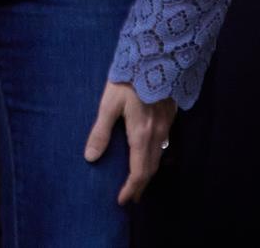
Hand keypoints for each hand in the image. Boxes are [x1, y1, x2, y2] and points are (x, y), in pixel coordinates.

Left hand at [84, 81, 176, 204]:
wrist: (156, 58)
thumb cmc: (128, 80)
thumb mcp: (108, 104)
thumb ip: (100, 131)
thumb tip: (90, 158)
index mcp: (141, 135)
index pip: (138, 172)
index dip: (131, 189)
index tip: (121, 201)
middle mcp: (157, 135)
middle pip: (151, 168)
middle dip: (140, 186)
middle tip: (131, 198)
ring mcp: (166, 126)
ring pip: (159, 158)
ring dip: (148, 173)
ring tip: (138, 182)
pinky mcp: (169, 117)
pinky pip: (163, 146)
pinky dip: (154, 158)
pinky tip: (148, 156)